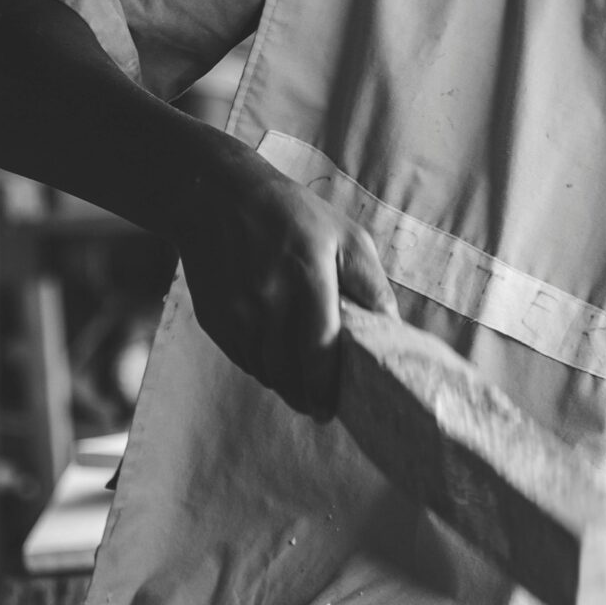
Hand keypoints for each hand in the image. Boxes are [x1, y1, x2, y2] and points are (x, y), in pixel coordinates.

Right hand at [174, 138, 396, 418]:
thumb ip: (372, 283)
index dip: (326, 387)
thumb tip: (391, 328)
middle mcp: (267, 297)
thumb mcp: (345, 235)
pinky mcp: (213, 318)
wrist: (215, 196)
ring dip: (284, 383)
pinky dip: (261, 366)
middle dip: (306, 396)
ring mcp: (235, 310)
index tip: (332, 408)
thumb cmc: (292, 215)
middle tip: (319, 406)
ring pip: (264, 370)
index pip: (318, 347)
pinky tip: (274, 356)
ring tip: (299, 383)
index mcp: (307, 275)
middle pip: (288, 370)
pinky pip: (242, 359)